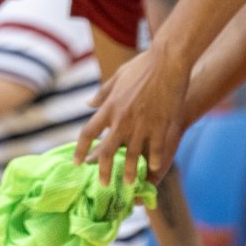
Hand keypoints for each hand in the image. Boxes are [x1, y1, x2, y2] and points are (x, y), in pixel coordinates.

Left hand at [75, 47, 187, 181]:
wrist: (168, 62)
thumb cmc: (142, 66)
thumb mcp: (118, 77)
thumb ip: (103, 93)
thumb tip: (88, 103)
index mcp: (109, 107)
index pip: (88, 132)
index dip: (80, 149)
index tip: (77, 162)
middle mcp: (122, 119)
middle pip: (106, 151)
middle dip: (103, 170)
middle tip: (102, 184)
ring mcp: (141, 124)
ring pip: (131, 156)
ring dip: (129, 172)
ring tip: (128, 183)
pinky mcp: (160, 126)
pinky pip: (155, 150)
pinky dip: (153, 161)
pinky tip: (152, 168)